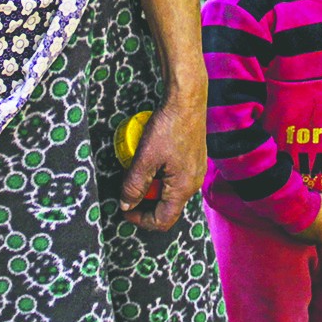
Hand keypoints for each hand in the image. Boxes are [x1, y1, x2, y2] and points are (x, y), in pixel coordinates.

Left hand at [121, 95, 206, 230]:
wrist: (187, 101)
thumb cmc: (169, 127)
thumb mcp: (145, 158)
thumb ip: (134, 185)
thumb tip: (126, 205)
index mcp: (183, 188)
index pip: (163, 221)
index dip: (141, 220)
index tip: (126, 210)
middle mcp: (193, 183)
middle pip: (167, 207)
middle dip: (146, 202)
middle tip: (129, 189)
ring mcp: (196, 171)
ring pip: (170, 192)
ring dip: (152, 187)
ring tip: (139, 171)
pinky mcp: (194, 160)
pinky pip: (175, 178)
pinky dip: (160, 176)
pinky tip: (151, 160)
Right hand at [293, 199, 321, 249]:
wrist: (291, 208)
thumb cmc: (309, 204)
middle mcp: (318, 236)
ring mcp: (308, 238)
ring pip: (316, 243)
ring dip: (318, 239)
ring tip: (317, 231)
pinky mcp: (299, 238)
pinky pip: (305, 240)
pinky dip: (308, 237)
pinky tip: (306, 229)